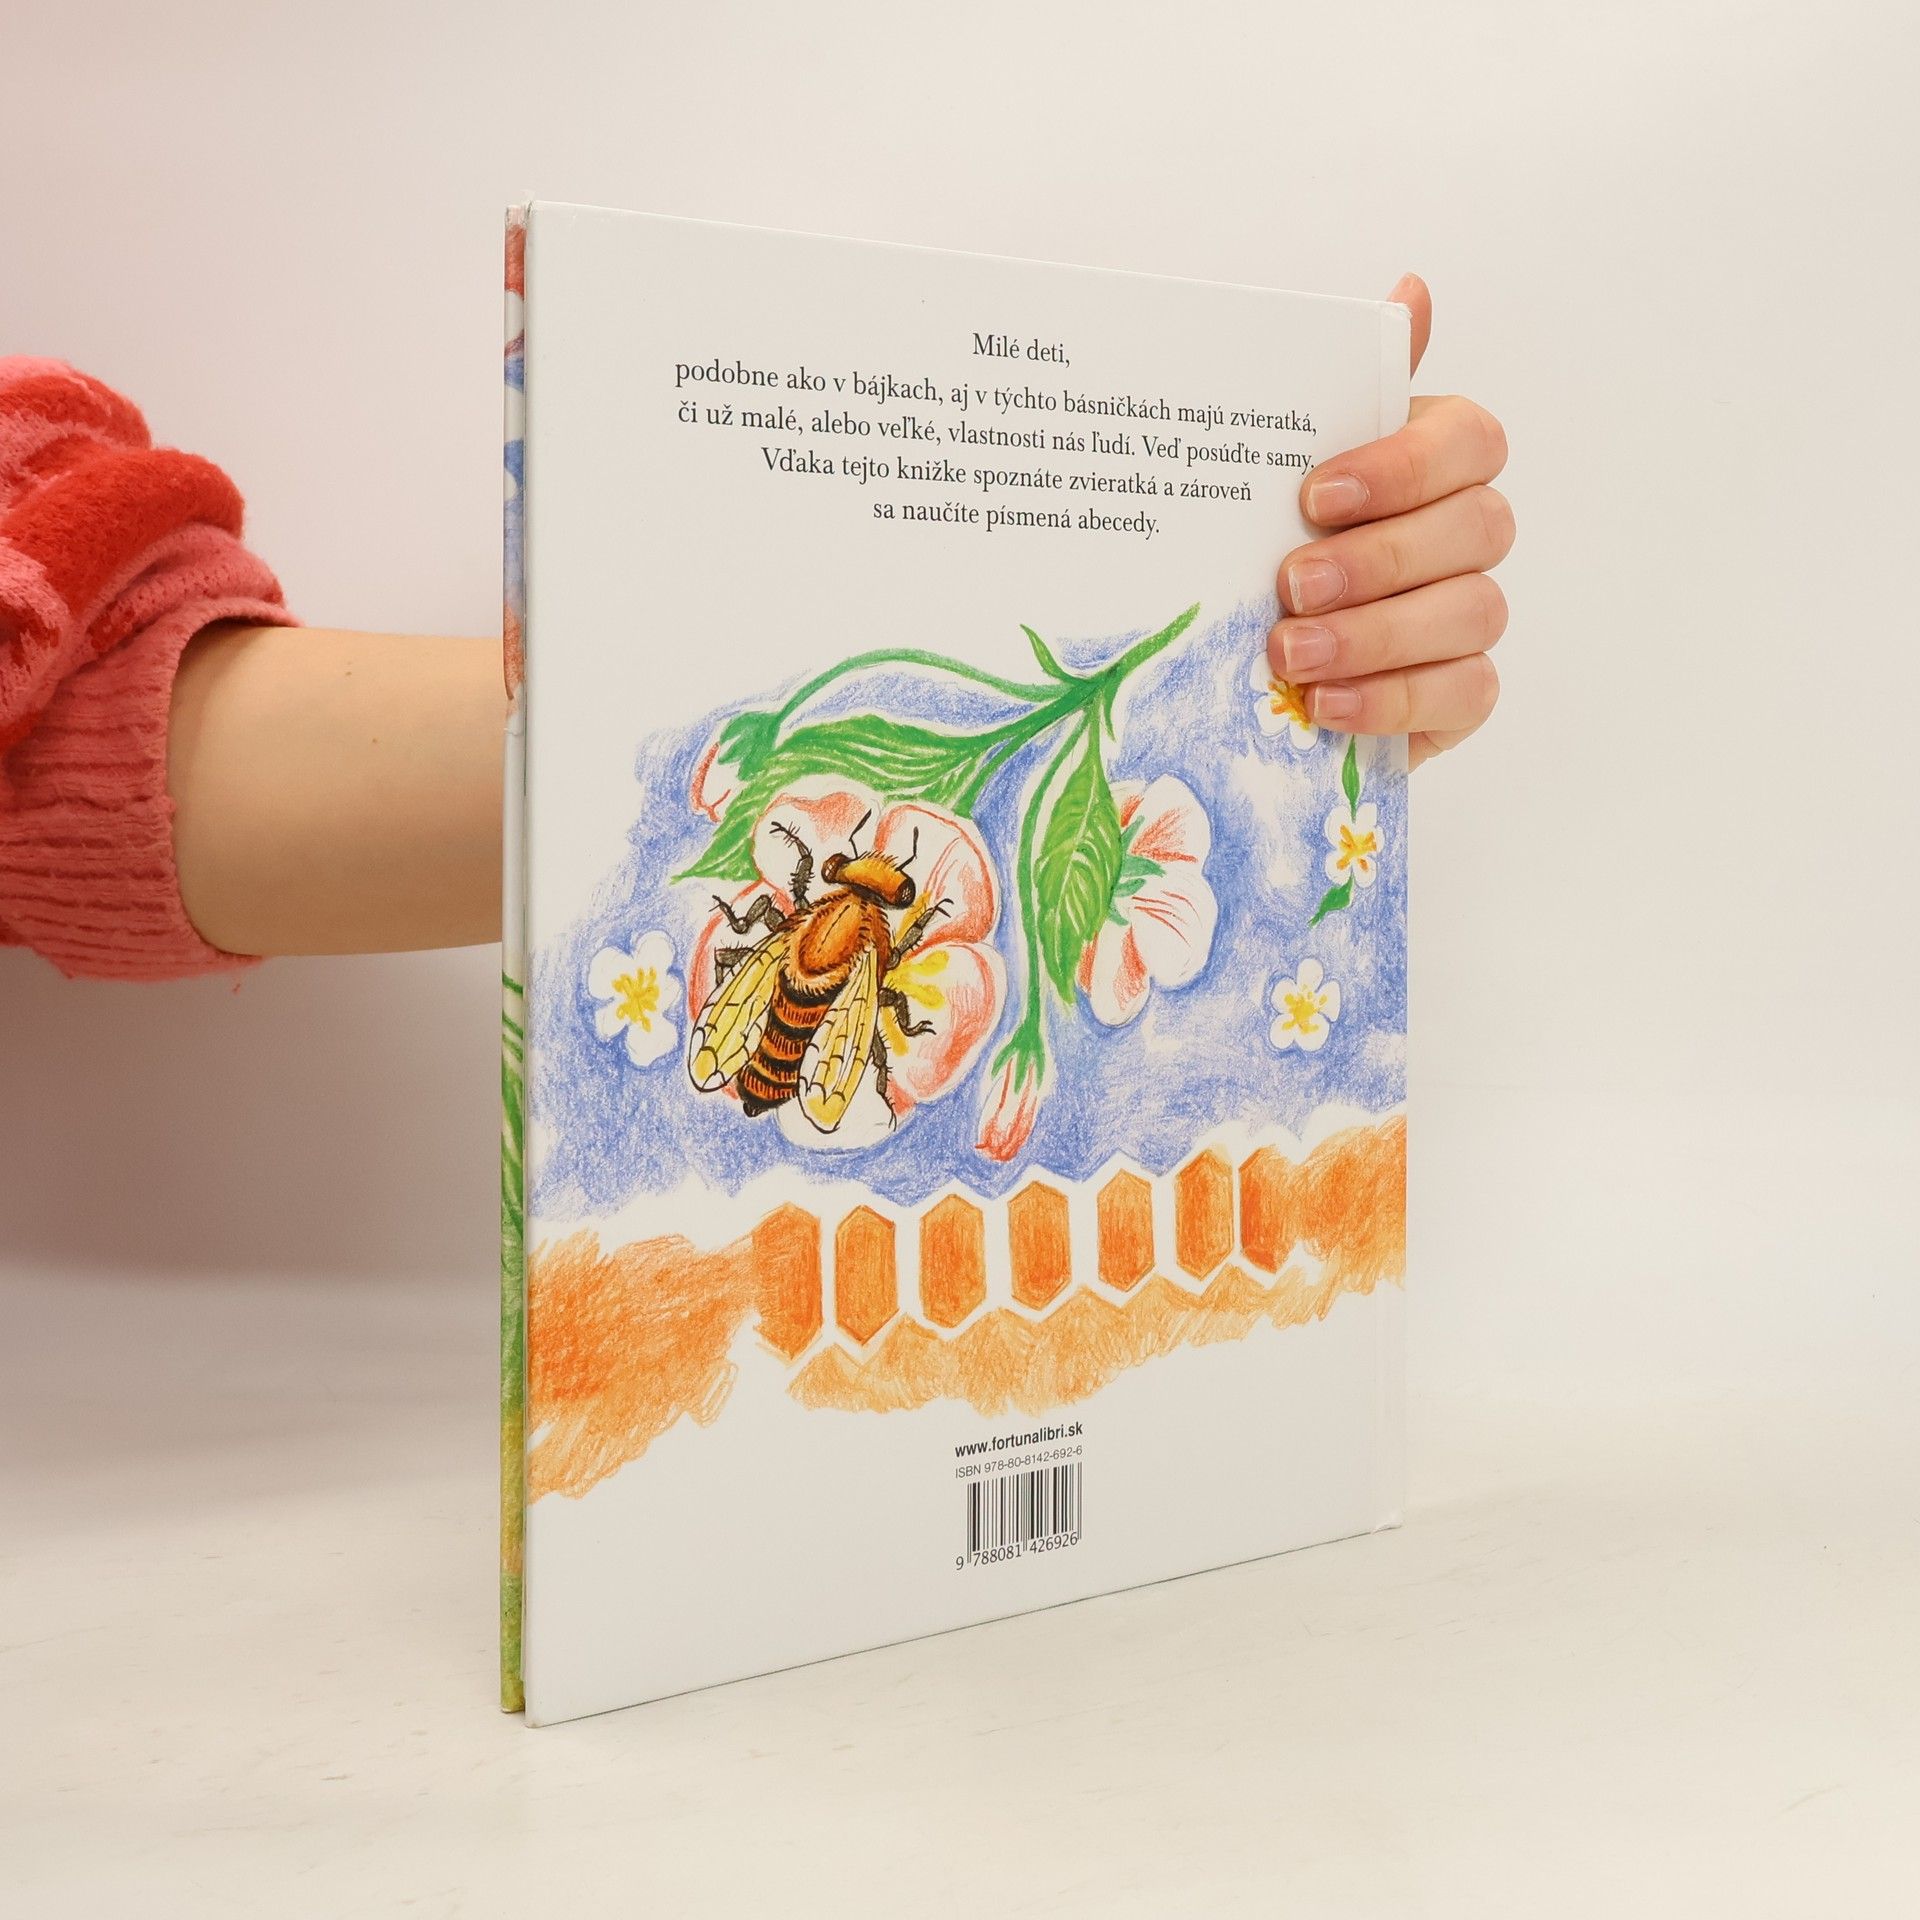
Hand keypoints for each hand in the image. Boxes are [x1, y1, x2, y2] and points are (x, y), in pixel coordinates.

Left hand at [1269, 274, 1510, 768]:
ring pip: (1471, 613)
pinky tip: (1325, 704)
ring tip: (1290, 653)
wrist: (1244, 657)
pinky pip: (1465, 692)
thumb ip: (1340, 385)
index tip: (1314, 497)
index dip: (1402, 467)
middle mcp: (1466, 531)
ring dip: (1376, 636)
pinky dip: (1393, 699)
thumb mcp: (1277, 465)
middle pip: (1476, 528)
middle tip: (1291, 586)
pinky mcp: (1460, 690)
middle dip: (1379, 560)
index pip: (1467, 441)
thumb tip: (1414, 289)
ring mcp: (1469, 612)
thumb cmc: (1270, 542)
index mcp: (1434, 459)